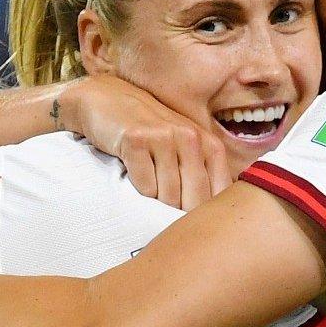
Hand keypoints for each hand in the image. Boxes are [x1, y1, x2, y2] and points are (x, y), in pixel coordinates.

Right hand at [59, 74, 231, 209]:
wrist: (105, 99)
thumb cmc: (150, 132)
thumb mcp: (184, 148)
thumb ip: (202, 176)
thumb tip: (215, 218)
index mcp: (209, 144)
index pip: (220, 192)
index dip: (208, 215)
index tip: (196, 227)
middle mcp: (191, 139)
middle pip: (195, 198)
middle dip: (181, 216)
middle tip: (167, 223)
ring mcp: (164, 138)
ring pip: (168, 196)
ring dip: (157, 205)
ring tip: (149, 199)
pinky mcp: (136, 141)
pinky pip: (144, 186)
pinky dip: (139, 192)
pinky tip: (133, 181)